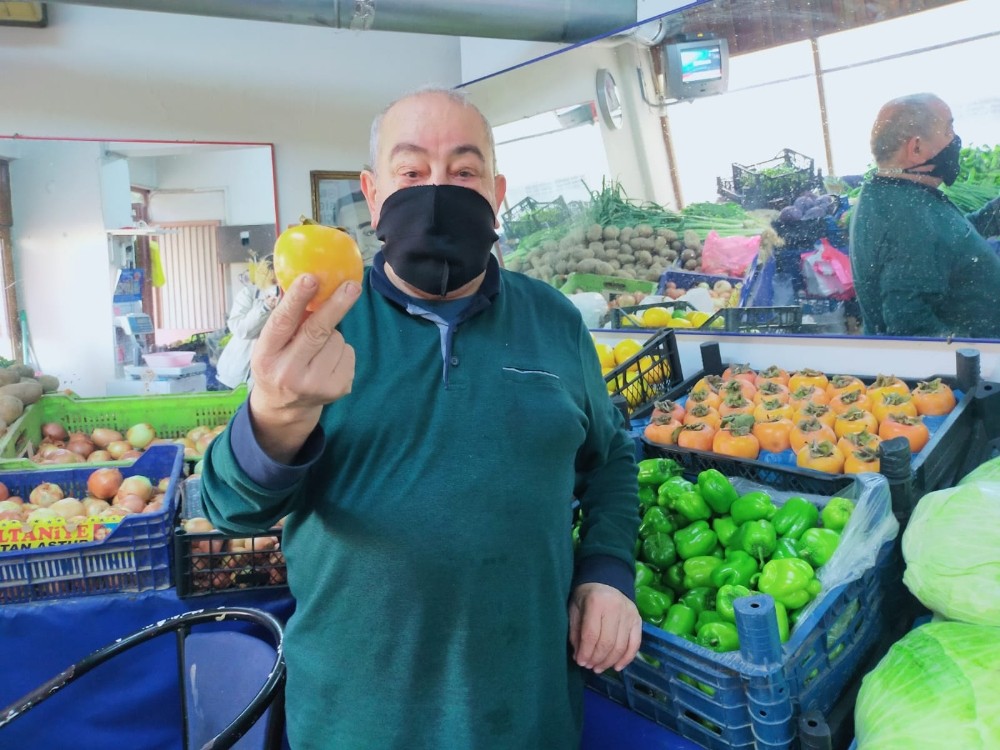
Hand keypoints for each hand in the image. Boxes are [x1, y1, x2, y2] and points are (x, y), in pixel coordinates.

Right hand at [248, 274, 360, 461]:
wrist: (285, 408)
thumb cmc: (277, 363)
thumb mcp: (270, 345)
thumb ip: (286, 320)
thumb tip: (311, 282)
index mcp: (266, 356)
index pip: (282, 323)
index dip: (296, 299)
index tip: (310, 278)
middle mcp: (288, 373)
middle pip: (317, 331)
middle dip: (337, 305)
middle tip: (352, 285)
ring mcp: (315, 384)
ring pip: (337, 339)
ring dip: (333, 335)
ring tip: (317, 349)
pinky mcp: (337, 389)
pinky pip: (348, 353)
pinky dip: (341, 350)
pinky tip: (327, 362)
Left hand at [568, 582, 641, 672]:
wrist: (607, 579)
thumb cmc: (587, 595)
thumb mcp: (575, 609)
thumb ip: (576, 632)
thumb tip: (579, 656)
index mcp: (596, 603)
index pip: (591, 634)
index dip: (585, 652)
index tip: (580, 662)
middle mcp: (616, 608)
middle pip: (607, 642)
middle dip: (597, 659)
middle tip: (589, 666)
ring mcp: (629, 614)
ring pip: (621, 646)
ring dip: (609, 661)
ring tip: (599, 668)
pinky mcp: (638, 620)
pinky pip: (635, 644)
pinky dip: (627, 659)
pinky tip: (617, 667)